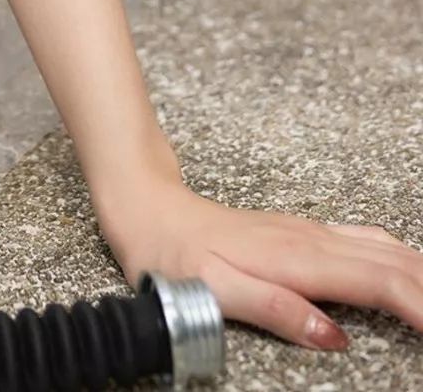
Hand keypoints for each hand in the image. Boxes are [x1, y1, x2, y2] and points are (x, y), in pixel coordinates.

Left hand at [96, 171, 422, 351]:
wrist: (149, 206)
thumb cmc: (174, 255)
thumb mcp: (212, 290)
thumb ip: (275, 310)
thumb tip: (333, 337)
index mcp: (298, 258)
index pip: (381, 283)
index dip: (422, 307)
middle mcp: (313, 240)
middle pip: (394, 264)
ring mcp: (310, 233)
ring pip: (386, 250)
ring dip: (422, 276)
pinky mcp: (304, 233)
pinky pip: (368, 243)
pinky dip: (401, 262)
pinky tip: (411, 271)